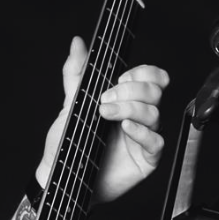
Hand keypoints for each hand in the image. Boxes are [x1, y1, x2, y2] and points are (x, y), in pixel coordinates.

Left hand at [37, 36, 168, 204]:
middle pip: (155, 92)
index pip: (150, 77)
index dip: (142, 73)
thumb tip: (77, 43)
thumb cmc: (70, 142)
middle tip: (105, 100)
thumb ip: (76, 73)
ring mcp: (143, 137)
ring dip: (129, 108)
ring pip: (154, 113)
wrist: (63, 175)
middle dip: (130, 91)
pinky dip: (141, 132)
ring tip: (105, 114)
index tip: (120, 79)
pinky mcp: (147, 158)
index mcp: (126, 100)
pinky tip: (125, 128)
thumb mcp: (71, 103)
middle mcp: (138, 116)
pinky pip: (155, 141)